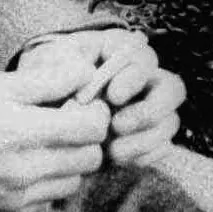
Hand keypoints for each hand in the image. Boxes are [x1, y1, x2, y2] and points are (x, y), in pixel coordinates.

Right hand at [0, 68, 109, 211]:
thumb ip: (45, 82)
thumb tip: (85, 72)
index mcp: (23, 133)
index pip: (94, 129)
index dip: (92, 111)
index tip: (76, 101)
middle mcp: (24, 173)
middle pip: (90, 159)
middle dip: (84, 138)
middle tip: (60, 120)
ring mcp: (14, 200)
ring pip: (71, 184)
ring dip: (66, 163)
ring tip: (38, 143)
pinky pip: (45, 202)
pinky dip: (43, 184)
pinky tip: (18, 163)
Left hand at [19, 29, 183, 165]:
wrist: (40, 109)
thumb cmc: (46, 77)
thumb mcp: (48, 61)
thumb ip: (64, 62)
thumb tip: (88, 73)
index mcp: (122, 52)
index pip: (145, 58)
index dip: (135, 77)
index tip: (113, 96)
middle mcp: (143, 79)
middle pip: (172, 89)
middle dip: (150, 111)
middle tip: (117, 126)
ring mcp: (148, 109)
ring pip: (170, 122)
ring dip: (145, 139)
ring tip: (113, 152)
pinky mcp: (145, 137)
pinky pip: (162, 148)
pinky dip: (144, 155)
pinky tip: (119, 159)